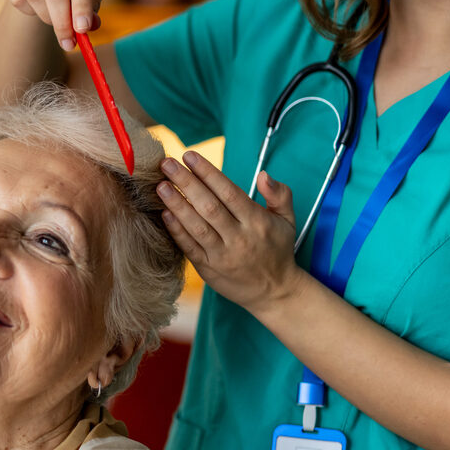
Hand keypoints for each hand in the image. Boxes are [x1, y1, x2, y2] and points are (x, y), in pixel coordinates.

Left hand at [157, 152, 301, 313]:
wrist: (274, 293)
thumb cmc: (278, 250)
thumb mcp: (288, 220)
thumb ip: (279, 194)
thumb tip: (263, 174)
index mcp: (256, 222)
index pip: (228, 192)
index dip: (208, 172)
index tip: (190, 156)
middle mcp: (238, 238)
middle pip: (208, 206)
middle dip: (186, 183)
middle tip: (167, 164)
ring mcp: (221, 255)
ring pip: (196, 226)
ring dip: (176, 204)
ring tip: (160, 186)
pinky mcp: (207, 269)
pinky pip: (189, 247)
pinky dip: (176, 230)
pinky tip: (164, 213)